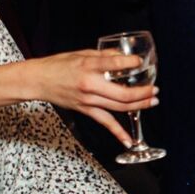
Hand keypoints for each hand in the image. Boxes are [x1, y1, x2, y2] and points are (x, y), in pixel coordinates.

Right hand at [30, 49, 157, 146]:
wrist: (39, 80)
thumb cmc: (58, 65)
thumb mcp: (82, 53)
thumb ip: (104, 55)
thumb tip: (124, 56)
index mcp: (88, 66)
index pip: (115, 64)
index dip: (132, 63)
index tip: (141, 63)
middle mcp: (90, 84)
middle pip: (123, 93)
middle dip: (143, 93)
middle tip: (155, 90)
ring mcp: (88, 100)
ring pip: (119, 107)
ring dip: (139, 106)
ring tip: (152, 101)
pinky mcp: (85, 110)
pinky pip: (105, 122)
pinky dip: (118, 132)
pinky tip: (129, 140)